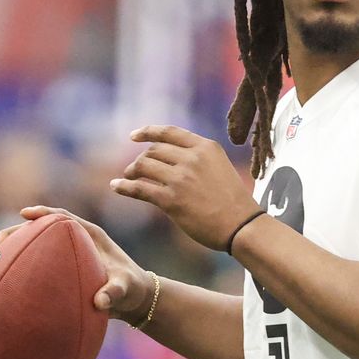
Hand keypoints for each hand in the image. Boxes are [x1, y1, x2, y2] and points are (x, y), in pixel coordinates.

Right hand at [0, 206, 152, 323]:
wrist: (133, 299)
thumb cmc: (132, 289)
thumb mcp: (127, 288)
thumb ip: (116, 291)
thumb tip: (100, 302)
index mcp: (89, 235)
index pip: (62, 218)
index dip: (43, 213)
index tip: (25, 214)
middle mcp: (72, 242)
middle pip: (36, 231)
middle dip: (12, 235)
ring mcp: (62, 256)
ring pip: (29, 248)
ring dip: (7, 252)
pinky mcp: (57, 271)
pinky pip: (32, 267)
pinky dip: (14, 271)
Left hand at [109, 125, 260, 251]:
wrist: (242, 226)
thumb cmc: (234, 202)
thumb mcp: (220, 168)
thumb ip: (198, 159)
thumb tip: (170, 160)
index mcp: (206, 147)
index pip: (169, 132)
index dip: (148, 132)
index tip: (134, 135)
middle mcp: (192, 158)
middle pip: (154, 150)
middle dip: (141, 159)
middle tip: (134, 170)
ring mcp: (181, 178)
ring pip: (144, 166)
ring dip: (131, 172)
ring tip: (128, 178)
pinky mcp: (171, 199)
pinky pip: (139, 188)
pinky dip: (124, 187)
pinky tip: (116, 187)